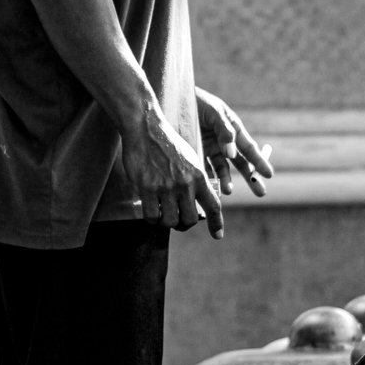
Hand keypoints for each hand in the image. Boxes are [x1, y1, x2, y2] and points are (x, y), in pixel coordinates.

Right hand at [123, 107, 224, 237]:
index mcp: (198, 175)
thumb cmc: (167, 143)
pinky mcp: (146, 188)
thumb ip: (195, 180)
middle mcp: (184, 183)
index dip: (216, 223)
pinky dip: (152, 218)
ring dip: (166, 221)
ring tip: (162, 213)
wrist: (146, 129)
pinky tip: (150, 210)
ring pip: (170, 221)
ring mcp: (165, 187)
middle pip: (189, 219)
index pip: (213, 206)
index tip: (218, 235)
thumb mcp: (190, 158)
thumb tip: (198, 202)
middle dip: (184, 224)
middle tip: (177, 219)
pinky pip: (151, 216)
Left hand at [195, 87, 273, 197]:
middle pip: (241, 163)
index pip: (249, 148)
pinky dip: (209, 180)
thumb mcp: (214, 112)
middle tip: (261, 192)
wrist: (172, 99)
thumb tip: (232, 154)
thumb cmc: (197, 101)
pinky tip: (210, 187)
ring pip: (223, 170)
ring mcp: (210, 149)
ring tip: (227, 190)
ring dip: (226, 181)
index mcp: (233, 129)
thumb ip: (224, 131)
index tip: (269, 174)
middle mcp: (224, 142)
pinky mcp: (196, 154)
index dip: (259, 161)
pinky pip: (205, 170)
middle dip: (251, 177)